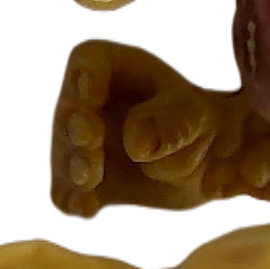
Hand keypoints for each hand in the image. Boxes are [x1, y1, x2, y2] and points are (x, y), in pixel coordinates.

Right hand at [52, 40, 269, 216]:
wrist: (205, 161)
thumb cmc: (197, 121)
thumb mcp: (197, 116)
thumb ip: (174, 124)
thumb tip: (137, 145)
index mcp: (113, 69)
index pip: (88, 61)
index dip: (84, 78)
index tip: (92, 96)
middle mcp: (87, 105)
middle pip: (69, 112)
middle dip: (74, 129)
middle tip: (90, 141)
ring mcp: (82, 147)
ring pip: (64, 157)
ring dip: (72, 168)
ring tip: (89, 180)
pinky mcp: (86, 184)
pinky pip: (67, 194)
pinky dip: (74, 200)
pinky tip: (86, 207)